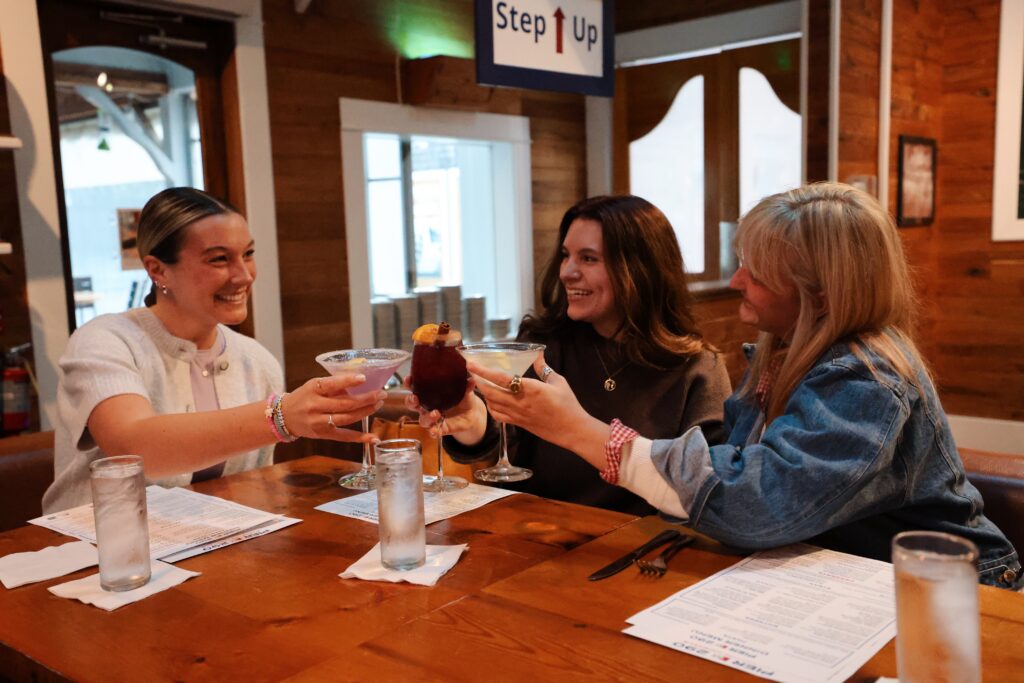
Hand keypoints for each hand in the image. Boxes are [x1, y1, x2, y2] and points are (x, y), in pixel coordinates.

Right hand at [280, 373, 385, 442]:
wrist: (284, 416)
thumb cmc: (304, 397)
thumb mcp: (314, 385)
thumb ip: (334, 385)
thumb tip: (361, 381)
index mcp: (313, 389)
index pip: (332, 384)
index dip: (348, 381)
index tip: (364, 378)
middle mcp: (315, 406)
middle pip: (345, 403)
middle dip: (366, 398)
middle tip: (381, 393)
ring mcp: (319, 422)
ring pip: (347, 418)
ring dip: (366, 412)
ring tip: (378, 404)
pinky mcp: (323, 434)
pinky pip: (344, 436)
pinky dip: (360, 438)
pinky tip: (374, 438)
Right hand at [403, 376, 487, 443]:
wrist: (471, 414)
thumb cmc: (462, 398)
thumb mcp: (465, 391)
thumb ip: (466, 386)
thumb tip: (471, 380)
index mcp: (429, 393)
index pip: (415, 387)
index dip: (409, 383)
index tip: (409, 379)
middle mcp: (427, 406)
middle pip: (412, 404)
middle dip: (411, 401)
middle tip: (415, 398)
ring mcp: (432, 418)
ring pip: (423, 419)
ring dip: (427, 417)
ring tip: (435, 413)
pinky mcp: (440, 428)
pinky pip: (433, 432)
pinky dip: (433, 432)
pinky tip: (435, 431)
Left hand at [466, 354, 591, 450]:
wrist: (572, 429)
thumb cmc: (567, 404)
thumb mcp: (558, 381)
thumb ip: (544, 368)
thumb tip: (538, 355)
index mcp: (530, 389)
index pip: (501, 379)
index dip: (484, 371)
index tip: (472, 364)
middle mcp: (520, 402)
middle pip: (491, 392)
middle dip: (479, 381)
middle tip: (472, 372)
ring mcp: (517, 415)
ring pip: (492, 404)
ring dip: (484, 393)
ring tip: (480, 383)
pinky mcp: (518, 424)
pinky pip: (498, 416)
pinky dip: (491, 407)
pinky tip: (491, 401)